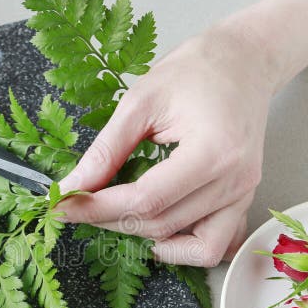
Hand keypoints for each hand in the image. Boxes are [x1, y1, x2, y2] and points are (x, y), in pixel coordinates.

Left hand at [58, 22, 278, 266]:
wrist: (244, 61)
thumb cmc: (196, 70)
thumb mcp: (141, 99)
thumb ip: (106, 149)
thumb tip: (73, 186)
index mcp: (213, 152)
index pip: (146, 200)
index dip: (98, 208)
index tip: (63, 204)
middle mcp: (234, 182)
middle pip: (162, 225)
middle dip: (111, 220)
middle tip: (77, 204)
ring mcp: (243, 195)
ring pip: (189, 245)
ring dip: (144, 236)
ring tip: (115, 212)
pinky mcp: (243, 200)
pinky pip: (216, 245)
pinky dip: (184, 247)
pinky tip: (158, 226)